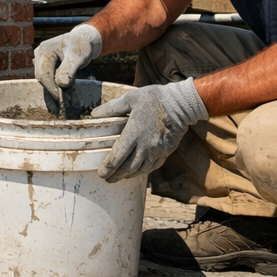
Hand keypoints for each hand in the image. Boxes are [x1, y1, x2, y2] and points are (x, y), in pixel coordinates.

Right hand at [34, 24, 104, 108]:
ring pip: (43, 79)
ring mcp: (40, 59)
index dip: (52, 89)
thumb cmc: (82, 46)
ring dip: (53, 88)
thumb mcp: (78, 57)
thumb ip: (69, 70)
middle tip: (64, 102)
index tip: (62, 100)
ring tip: (65, 96)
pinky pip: (46, 77)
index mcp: (45, 50)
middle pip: (42, 77)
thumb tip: (61, 84)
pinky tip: (62, 91)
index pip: (44, 74)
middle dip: (52, 89)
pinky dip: (54, 85)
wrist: (83, 40)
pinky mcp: (44, 64)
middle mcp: (39, 54)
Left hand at [92, 79, 206, 182]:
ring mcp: (157, 150)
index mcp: (134, 133)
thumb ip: (112, 108)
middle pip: (128, 168)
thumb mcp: (130, 98)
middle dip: (116, 176)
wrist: (181, 103)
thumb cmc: (154, 98)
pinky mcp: (166, 151)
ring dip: (129, 175)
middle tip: (107, 178)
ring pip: (141, 170)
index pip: (117, 157)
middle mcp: (145, 146)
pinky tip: (137, 170)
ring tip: (120, 176)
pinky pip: (153, 166)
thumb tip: (94, 114)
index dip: (107, 168)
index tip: (100, 173)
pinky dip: (143, 171)